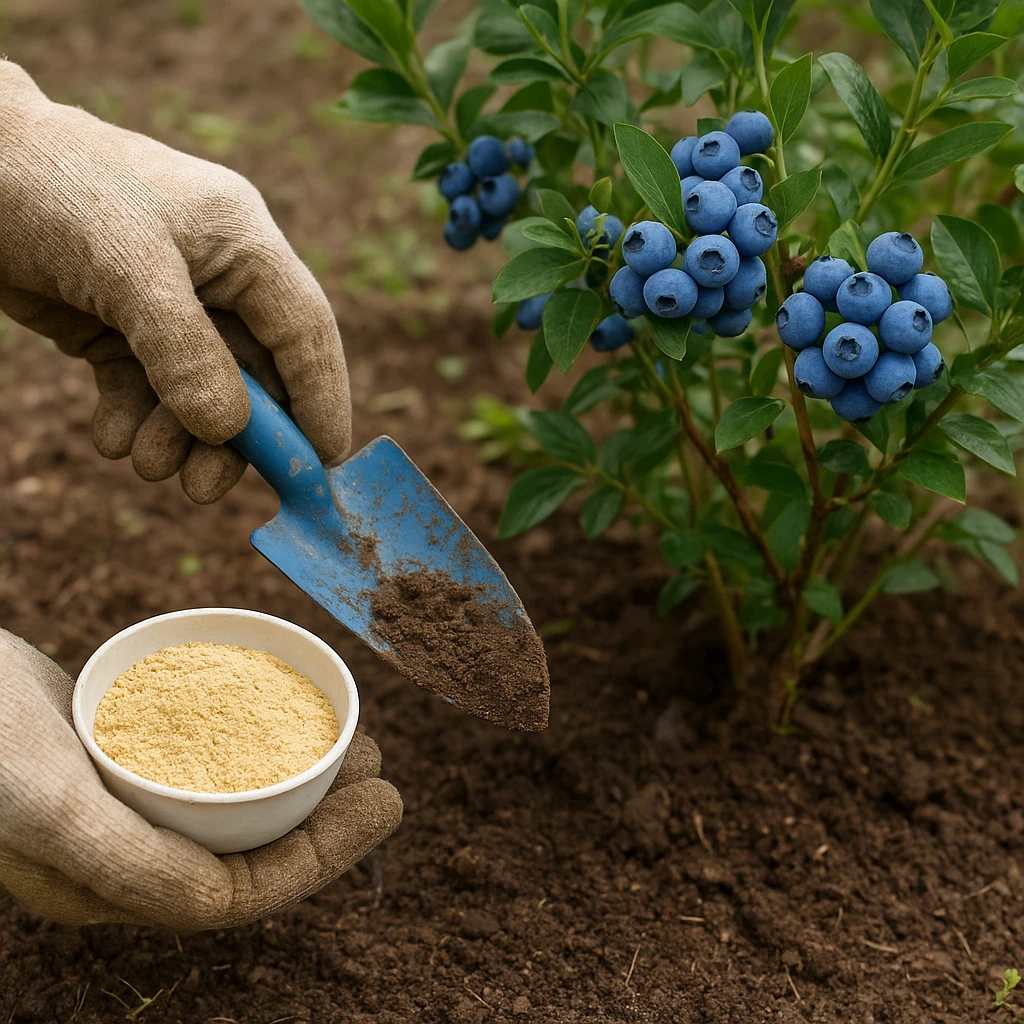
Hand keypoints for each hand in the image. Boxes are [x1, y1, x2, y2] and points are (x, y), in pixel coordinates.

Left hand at [0, 60, 350, 503]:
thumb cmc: (53, 187)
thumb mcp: (126, 263)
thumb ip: (182, 349)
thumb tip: (227, 430)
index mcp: (243, 244)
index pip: (304, 330)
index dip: (320, 397)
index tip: (324, 462)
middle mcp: (217, 279)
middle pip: (254, 373)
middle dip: (234, 436)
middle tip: (206, 487)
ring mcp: (169, 305)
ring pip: (199, 391)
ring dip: (176, 436)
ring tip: (144, 462)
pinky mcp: (120, 326)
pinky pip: (144, 388)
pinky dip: (133, 420)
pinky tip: (111, 438)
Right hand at [0, 629, 402, 927]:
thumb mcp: (48, 806)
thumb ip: (129, 864)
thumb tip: (219, 908)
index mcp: (111, 886)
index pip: (242, 891)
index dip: (324, 856)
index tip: (387, 800)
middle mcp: (124, 853)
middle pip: (248, 847)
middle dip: (324, 817)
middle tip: (381, 765)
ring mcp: (123, 801)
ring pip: (235, 802)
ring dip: (299, 776)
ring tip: (356, 740)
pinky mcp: (123, 752)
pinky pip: (210, 757)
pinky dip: (258, 740)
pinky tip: (286, 710)